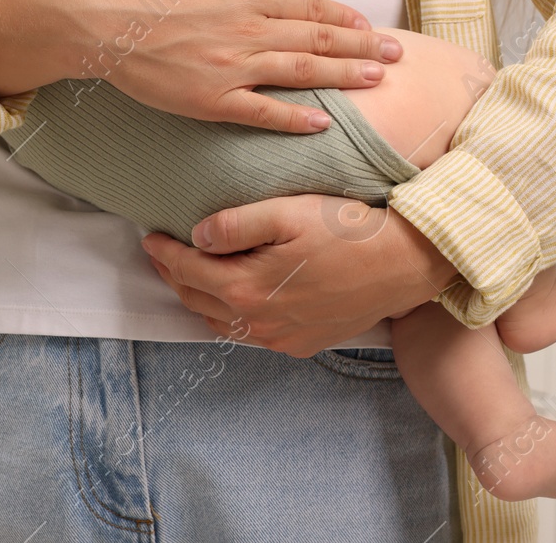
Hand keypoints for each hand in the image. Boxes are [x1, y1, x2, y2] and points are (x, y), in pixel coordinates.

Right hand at [65, 0, 403, 133]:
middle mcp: (246, 29)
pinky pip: (262, 110)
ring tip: (377, 80)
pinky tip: (323, 121)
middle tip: (395, 55)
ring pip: (301, 71)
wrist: (99, 19)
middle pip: (317, 38)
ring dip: (343, 75)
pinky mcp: (211, 99)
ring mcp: (231, 66)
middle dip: (361, 47)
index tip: (370, 25)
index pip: (309, 5)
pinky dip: (295, 116)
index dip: (344, 16)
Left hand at [141, 195, 458, 355]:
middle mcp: (260, 323)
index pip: (189, 271)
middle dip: (174, 276)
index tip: (149, 236)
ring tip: (188, 274)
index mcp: (248, 289)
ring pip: (223, 323)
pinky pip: (252, 335)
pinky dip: (231, 317)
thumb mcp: (287, 212)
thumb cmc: (348, 230)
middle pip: (199, 301)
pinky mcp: (303, 344)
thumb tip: (196, 236)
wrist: (405, 263)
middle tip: (161, 254)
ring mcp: (282, 338)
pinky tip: (232, 298)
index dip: (164, 253)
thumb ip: (235, 224)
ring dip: (199, 298)